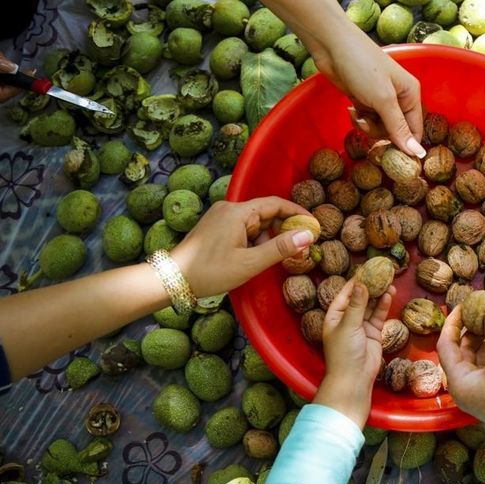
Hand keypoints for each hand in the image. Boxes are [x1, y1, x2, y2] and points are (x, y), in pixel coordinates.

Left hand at [170, 197, 314, 297]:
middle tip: (301, 246)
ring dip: (269, 237)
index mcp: (238, 212)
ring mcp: (221, 217)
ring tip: (280, 257)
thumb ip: (280, 248)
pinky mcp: (215, 228)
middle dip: (285, 228)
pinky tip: (259, 257)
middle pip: (266, 212)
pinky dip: (255, 240)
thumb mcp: (250, 263)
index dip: (297, 213)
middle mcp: (229, 209)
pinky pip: (243, 229)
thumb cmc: (209, 271)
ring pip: (255, 223)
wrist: (171, 279)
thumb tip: (308, 235)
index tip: (314, 226)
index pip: (276, 204)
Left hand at [312, 31, 425, 157]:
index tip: (390, 155)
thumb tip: (418, 154)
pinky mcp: (365, 100)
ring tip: (356, 113)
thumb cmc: (362, 66)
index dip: (405, 145)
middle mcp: (400, 98)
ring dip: (366, 126)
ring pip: (379, 128)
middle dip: (379, 132)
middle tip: (366, 121)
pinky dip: (358, 118)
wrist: (332, 46)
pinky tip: (351, 108)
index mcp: (411, 95)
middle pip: (396, 132)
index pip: (415, 131)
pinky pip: (367, 120)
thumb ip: (399, 127)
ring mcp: (381, 99)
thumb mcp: (383, 99)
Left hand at [315, 281, 394, 427]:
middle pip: (359, 298)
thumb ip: (356, 304)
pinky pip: (378, 316)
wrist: (354, 379)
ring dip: (378, 294)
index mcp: (334, 317)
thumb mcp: (348, 325)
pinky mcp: (373, 333)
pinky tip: (390, 295)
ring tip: (388, 280)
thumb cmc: (344, 353)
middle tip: (380, 271)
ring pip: (370, 306)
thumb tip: (360, 284)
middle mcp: (347, 320)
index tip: (365, 269)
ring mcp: (361, 326)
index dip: (354, 282)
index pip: (344, 294)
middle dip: (369, 286)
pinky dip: (383, 306)